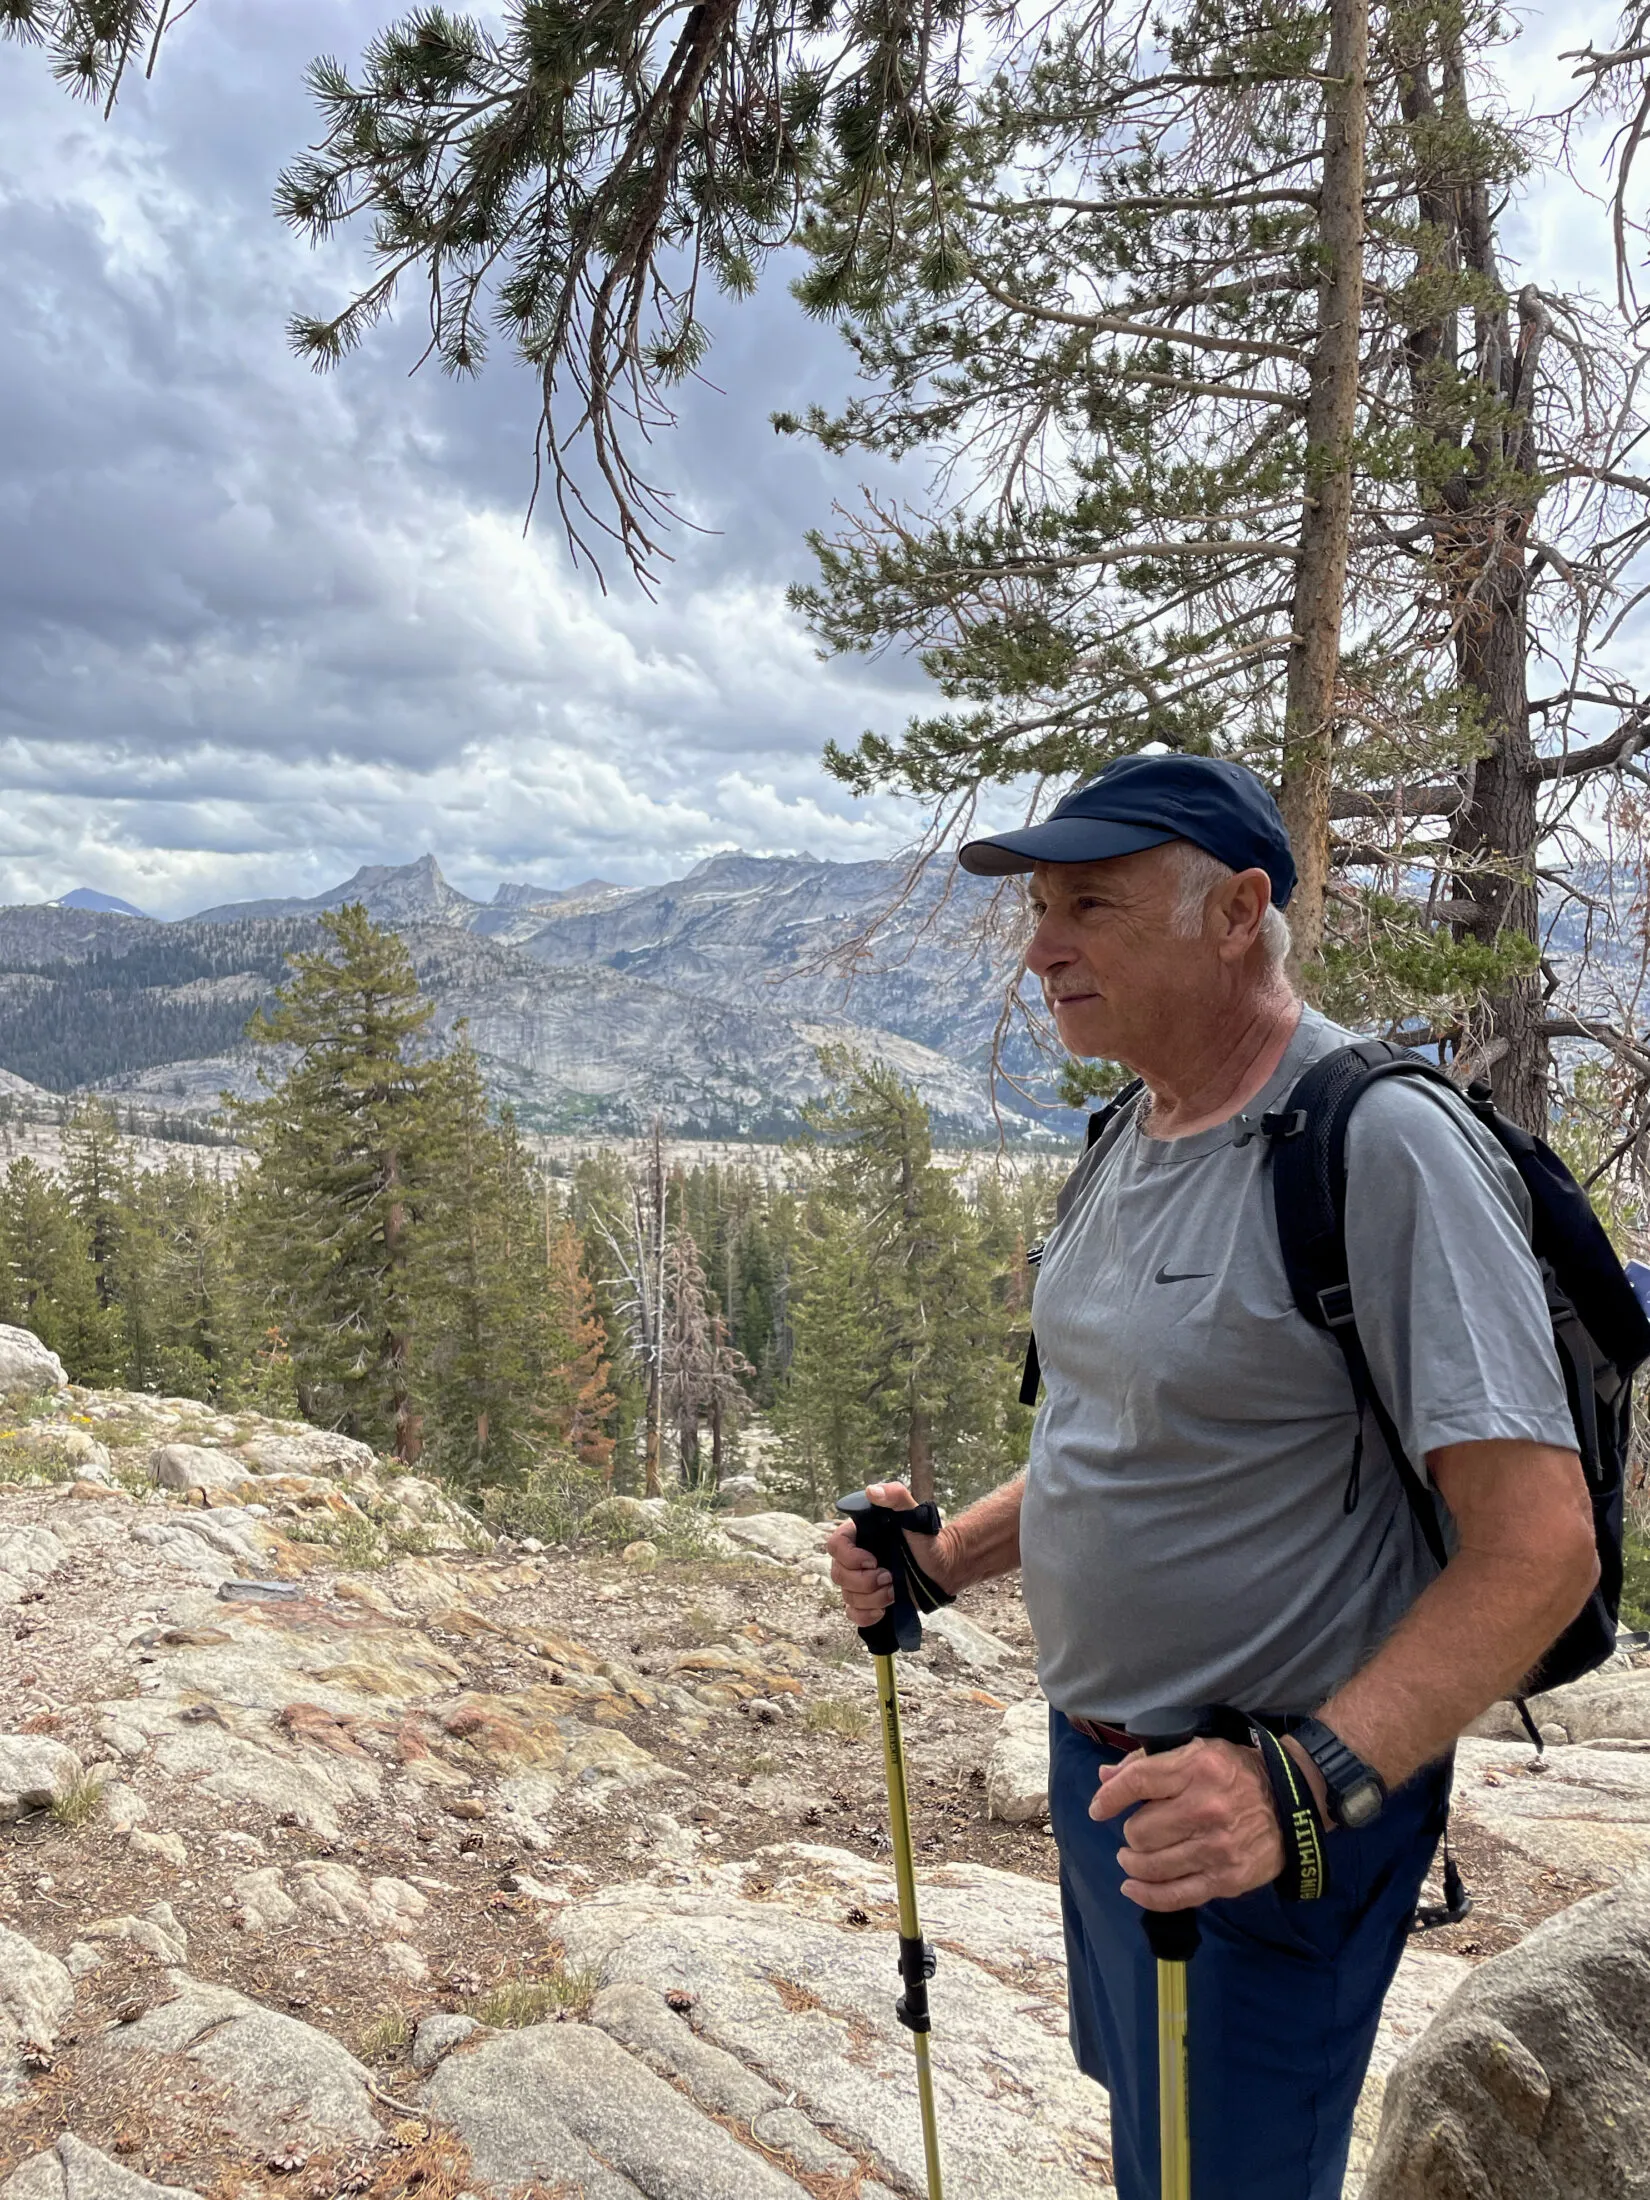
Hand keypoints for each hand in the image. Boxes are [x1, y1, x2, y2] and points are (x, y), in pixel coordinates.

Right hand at [825, 1481, 947, 1630]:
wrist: (942, 1568)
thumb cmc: (927, 1539)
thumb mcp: (914, 1514)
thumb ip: (896, 1496)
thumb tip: (871, 1491)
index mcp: (859, 1536)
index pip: (835, 1546)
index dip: (850, 1557)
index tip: (873, 1560)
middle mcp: (855, 1559)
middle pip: (839, 1575)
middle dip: (865, 1581)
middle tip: (890, 1577)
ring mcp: (860, 1582)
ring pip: (847, 1596)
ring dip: (872, 1598)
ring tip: (894, 1591)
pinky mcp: (868, 1601)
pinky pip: (853, 1614)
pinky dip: (866, 1615)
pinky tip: (883, 1610)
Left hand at [1090, 1738, 1283, 1909]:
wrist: (1292, 1802)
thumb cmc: (1237, 1772)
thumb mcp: (1197, 1750)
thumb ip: (1149, 1762)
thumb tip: (1105, 1778)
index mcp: (1197, 1768)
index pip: (1138, 1782)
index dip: (1109, 1798)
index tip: (1098, 1809)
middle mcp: (1205, 1808)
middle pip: (1140, 1831)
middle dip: (1131, 1832)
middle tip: (1138, 1831)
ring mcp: (1216, 1848)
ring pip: (1151, 1865)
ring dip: (1133, 1862)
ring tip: (1132, 1857)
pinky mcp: (1226, 1879)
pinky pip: (1174, 1895)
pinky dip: (1146, 1896)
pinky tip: (1132, 1889)